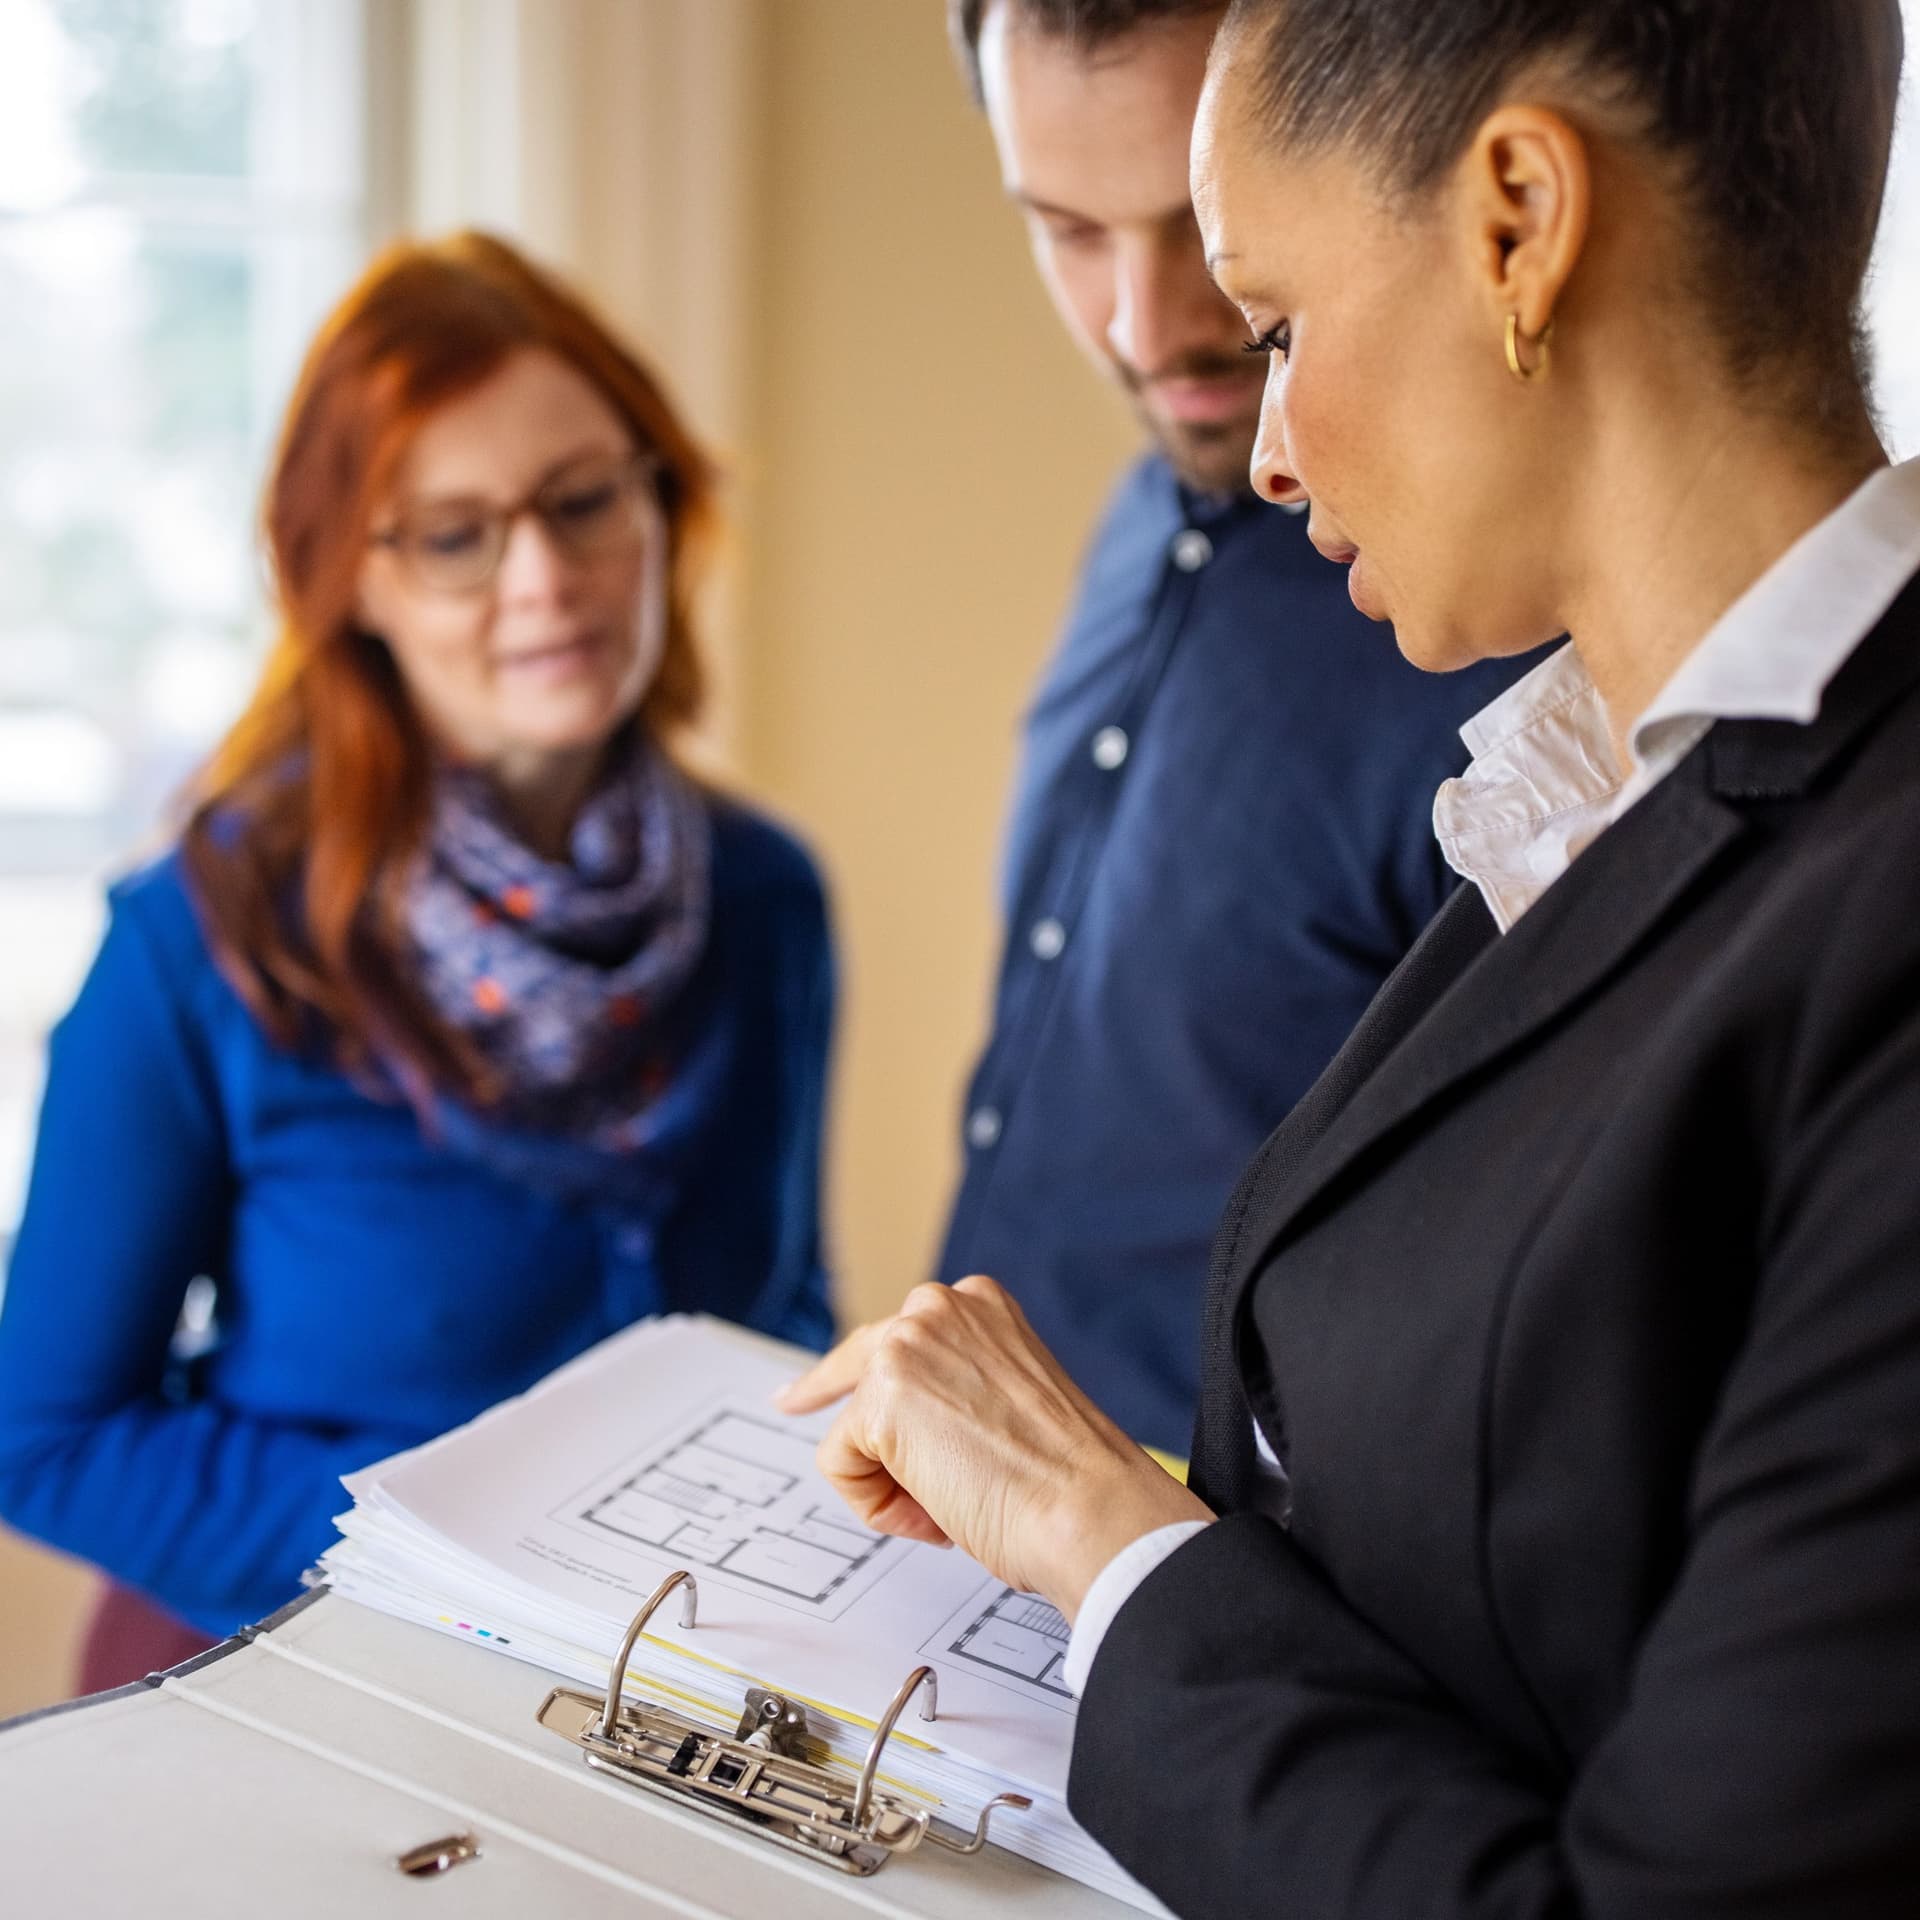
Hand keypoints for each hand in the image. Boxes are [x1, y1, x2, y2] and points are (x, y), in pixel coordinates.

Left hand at [775, 1276, 1210, 1620]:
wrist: (1090, 1509)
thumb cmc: (1068, 1480)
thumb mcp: (1010, 1402)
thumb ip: (956, 1390)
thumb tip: (902, 1428)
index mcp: (981, 1304)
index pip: (899, 1334)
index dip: (858, 1377)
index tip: (804, 1389)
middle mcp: (940, 1308)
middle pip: (856, 1362)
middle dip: (847, 1416)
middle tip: (792, 1407)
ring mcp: (908, 1346)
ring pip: (853, 1426)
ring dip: (892, 1481)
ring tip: (951, 1508)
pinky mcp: (881, 1398)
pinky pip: (840, 1466)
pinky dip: (878, 1507)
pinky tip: (935, 1513)